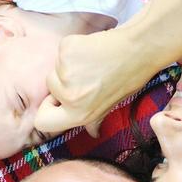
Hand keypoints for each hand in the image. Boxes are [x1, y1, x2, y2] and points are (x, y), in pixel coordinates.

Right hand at [34, 27, 160, 137]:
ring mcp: (66, 72)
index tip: (59, 99)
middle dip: (62, 80)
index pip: (42, 121)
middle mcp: (70, 96)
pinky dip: (73, 48)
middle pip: (49, 88)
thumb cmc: (128, 77)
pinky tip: (91, 50)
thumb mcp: (110, 105)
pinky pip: (62, 50)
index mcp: (79, 115)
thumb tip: (93, 133)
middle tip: (86, 74)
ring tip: (92, 62)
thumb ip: (94, 119)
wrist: (139, 49)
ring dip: (70, 63)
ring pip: (56, 67)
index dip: (48, 109)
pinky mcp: (66, 50)